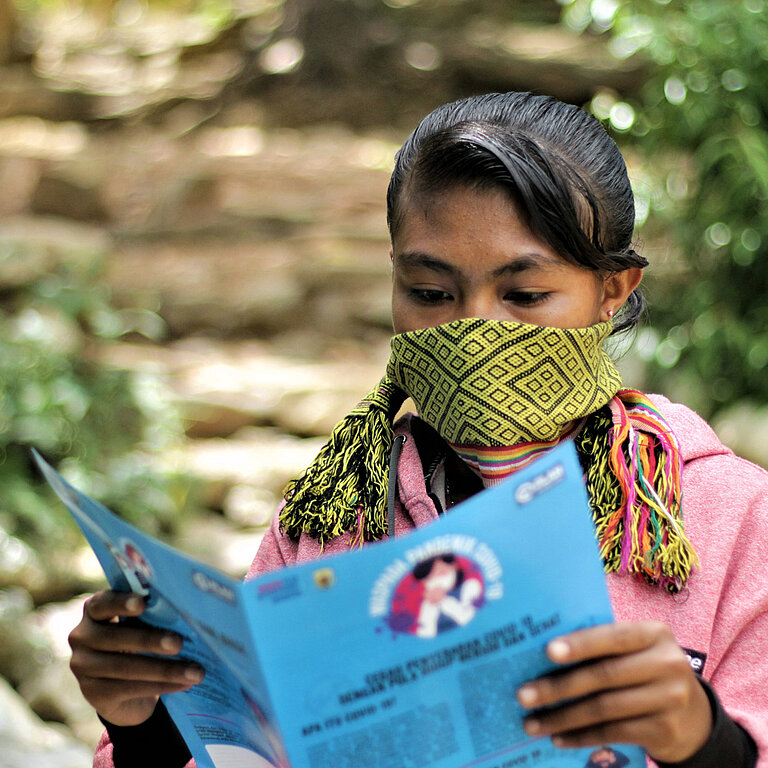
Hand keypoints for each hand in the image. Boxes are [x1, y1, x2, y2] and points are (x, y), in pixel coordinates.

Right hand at [69, 591, 204, 726]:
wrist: (126, 688)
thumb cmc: (140, 641)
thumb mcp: (142, 624)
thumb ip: (153, 614)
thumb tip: (190, 611)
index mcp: (95, 610)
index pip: (102, 603)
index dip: (121, 602)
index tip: (142, 603)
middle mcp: (82, 636)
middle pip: (115, 638)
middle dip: (150, 640)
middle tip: (179, 643)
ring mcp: (83, 666)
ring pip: (125, 667)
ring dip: (165, 669)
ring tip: (195, 671)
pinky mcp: (93, 693)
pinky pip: (129, 688)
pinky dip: (161, 685)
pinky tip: (185, 683)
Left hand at [516, 622, 711, 762]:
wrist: (694, 718)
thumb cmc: (646, 672)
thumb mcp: (636, 652)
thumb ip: (604, 647)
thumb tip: (542, 653)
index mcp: (654, 633)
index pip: (612, 636)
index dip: (580, 644)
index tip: (547, 651)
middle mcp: (668, 662)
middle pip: (603, 675)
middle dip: (558, 686)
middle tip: (523, 695)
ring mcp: (670, 698)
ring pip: (605, 708)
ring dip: (563, 717)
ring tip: (532, 723)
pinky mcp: (666, 730)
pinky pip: (614, 733)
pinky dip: (582, 736)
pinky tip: (558, 738)